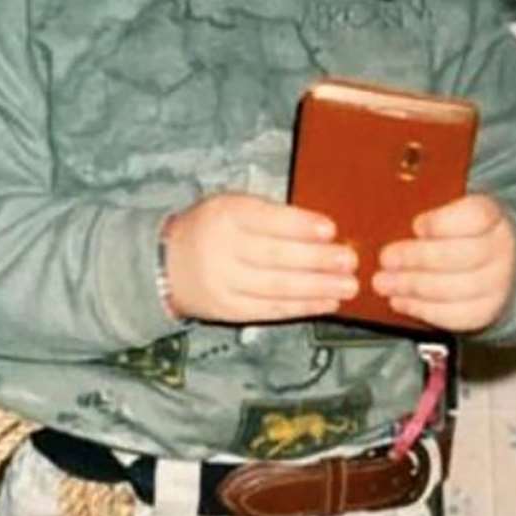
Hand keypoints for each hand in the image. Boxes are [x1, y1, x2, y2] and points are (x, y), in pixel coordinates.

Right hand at [166, 193, 358, 323]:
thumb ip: (270, 214)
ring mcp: (224, 283)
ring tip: (348, 286)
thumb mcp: (232, 205)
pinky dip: (302, 307)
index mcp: (225, 215)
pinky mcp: (229, 310)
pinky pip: (270, 310)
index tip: (331, 229)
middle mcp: (222, 249)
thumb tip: (322, 230)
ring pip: (277, 288)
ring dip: (317, 288)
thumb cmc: (212, 228)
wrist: (165, 264)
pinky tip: (327, 302)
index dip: (300, 226)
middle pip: (276, 257)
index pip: (267, 220)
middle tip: (350, 262)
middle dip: (318, 261)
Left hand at [371, 193, 515, 331]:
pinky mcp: (485, 311)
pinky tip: (398, 300)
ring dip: (412, 286)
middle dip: (417, 258)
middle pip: (462, 256)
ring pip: (455, 289)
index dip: (443, 223)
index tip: (416, 226)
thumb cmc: (458, 232)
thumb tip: (389, 213)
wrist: (491, 262)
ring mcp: (497, 284)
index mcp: (492, 216)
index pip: (476, 216)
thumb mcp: (449, 210)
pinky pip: (453, 315)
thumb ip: (425, 210)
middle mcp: (500, 250)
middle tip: (386, 258)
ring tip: (383, 282)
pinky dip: (421, 309)